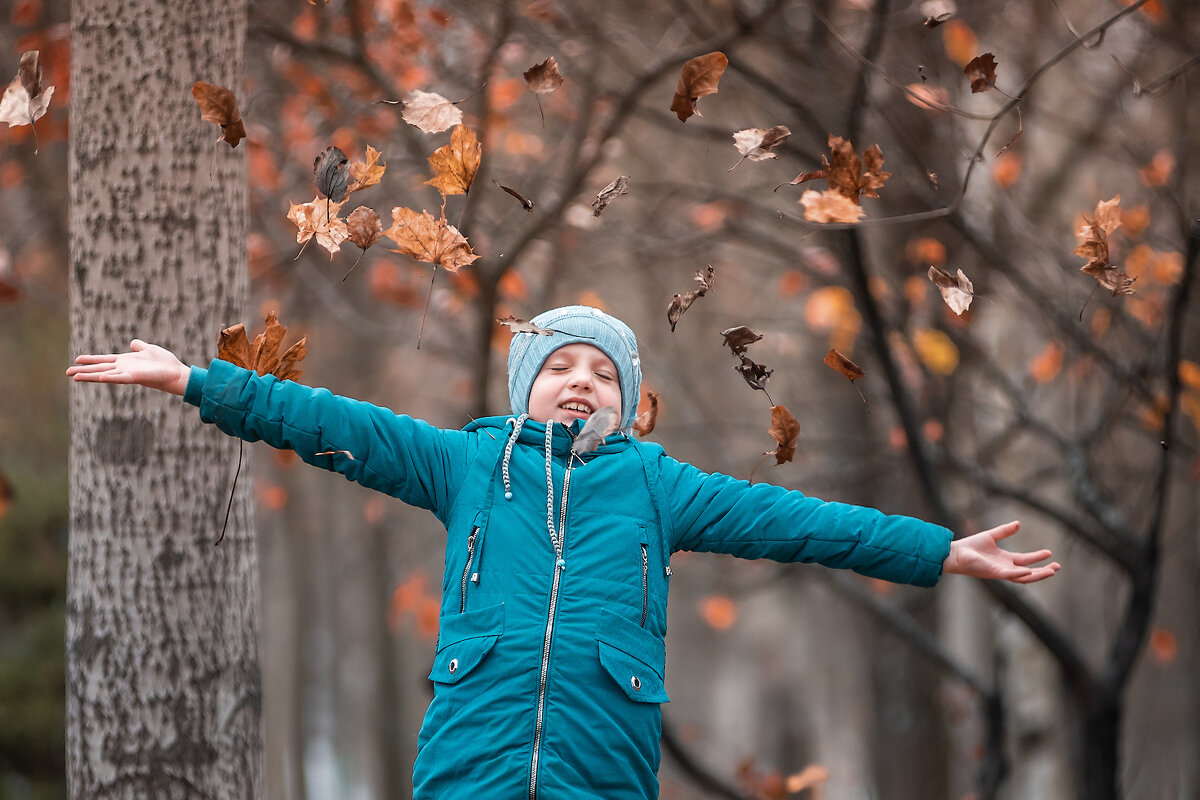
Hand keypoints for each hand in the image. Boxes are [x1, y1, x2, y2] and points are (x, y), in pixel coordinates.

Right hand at [66, 340, 190, 395]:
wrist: (176, 373)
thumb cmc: (164, 363)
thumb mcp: (149, 349)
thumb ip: (139, 346)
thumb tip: (133, 342)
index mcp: (125, 362)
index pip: (104, 360)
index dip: (91, 359)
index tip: (76, 359)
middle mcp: (124, 369)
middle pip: (99, 369)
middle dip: (83, 371)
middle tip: (67, 373)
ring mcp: (128, 374)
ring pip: (105, 375)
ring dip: (90, 376)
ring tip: (75, 377)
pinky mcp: (135, 378)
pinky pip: (120, 378)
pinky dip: (110, 377)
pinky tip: (100, 377)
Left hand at [943, 520, 1060, 583]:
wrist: (955, 553)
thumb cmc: (970, 547)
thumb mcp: (991, 536)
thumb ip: (1005, 531)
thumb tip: (1018, 523)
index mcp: (1004, 560)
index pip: (1025, 561)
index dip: (1038, 558)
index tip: (1050, 553)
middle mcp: (1005, 568)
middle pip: (1029, 572)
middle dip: (1043, 571)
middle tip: (1057, 567)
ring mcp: (1000, 572)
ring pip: (1023, 578)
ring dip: (1038, 575)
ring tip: (1052, 571)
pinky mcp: (994, 573)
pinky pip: (1009, 576)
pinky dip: (1019, 574)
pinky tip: (1029, 571)